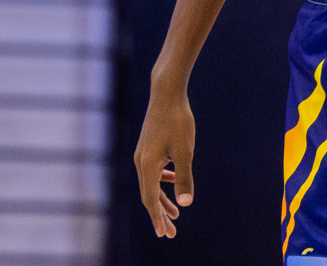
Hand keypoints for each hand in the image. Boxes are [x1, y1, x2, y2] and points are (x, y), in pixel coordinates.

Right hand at [134, 86, 196, 237]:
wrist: (167, 92)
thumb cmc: (178, 120)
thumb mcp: (185, 151)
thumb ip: (184, 177)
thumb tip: (186, 203)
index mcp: (147, 166)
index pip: (150, 200)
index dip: (157, 218)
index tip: (164, 234)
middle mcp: (140, 162)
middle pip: (149, 195)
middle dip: (160, 215)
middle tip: (170, 233)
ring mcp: (143, 153)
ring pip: (151, 183)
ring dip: (162, 199)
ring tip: (175, 214)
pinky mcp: (148, 145)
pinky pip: (152, 171)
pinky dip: (161, 182)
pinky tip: (171, 181)